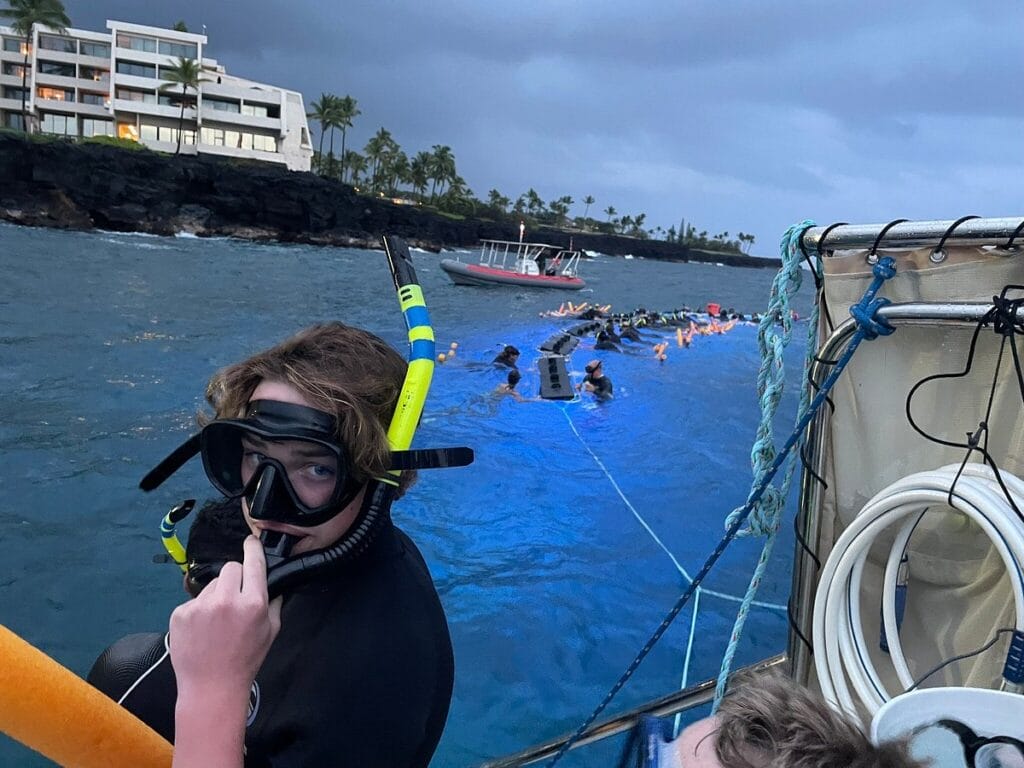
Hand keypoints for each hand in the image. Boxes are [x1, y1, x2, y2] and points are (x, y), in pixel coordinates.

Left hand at [170, 536, 281, 698]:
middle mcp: (226, 599)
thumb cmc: (245, 661)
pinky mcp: (180, 613)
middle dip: (234, 579)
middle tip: (235, 600)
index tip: (251, 541)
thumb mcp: (271, 632)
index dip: (253, 548)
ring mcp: (200, 606)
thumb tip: (271, 583)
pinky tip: (202, 630)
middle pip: (230, 568)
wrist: (210, 687)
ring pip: (211, 585)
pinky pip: (193, 601)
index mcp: (253, 602)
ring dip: (215, 596)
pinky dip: (198, 611)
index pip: (253, 562)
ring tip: (216, 622)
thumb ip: (273, 603)